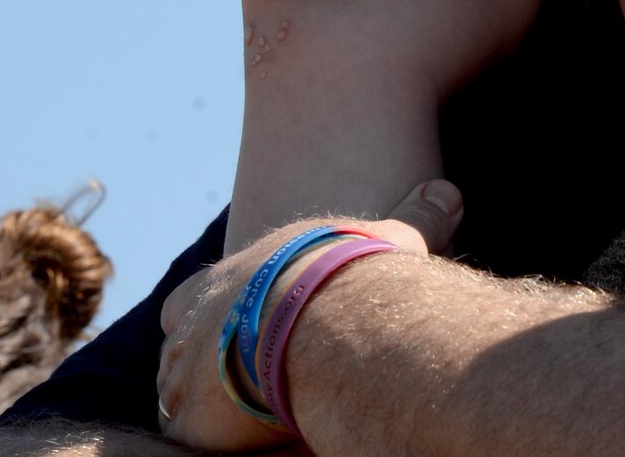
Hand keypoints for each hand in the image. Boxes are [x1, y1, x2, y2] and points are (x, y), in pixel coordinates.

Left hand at [156, 182, 462, 448]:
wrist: (329, 326)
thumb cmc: (357, 278)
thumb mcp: (390, 237)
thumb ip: (415, 218)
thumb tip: (449, 192)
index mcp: (232, 275)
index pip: (193, 295)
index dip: (206, 312)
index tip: (232, 325)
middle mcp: (199, 317)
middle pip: (176, 342)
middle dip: (197, 356)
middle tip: (229, 372)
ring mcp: (188, 369)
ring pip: (175, 390)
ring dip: (199, 398)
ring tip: (236, 410)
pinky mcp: (190, 419)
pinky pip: (181, 433)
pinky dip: (203, 436)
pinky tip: (235, 436)